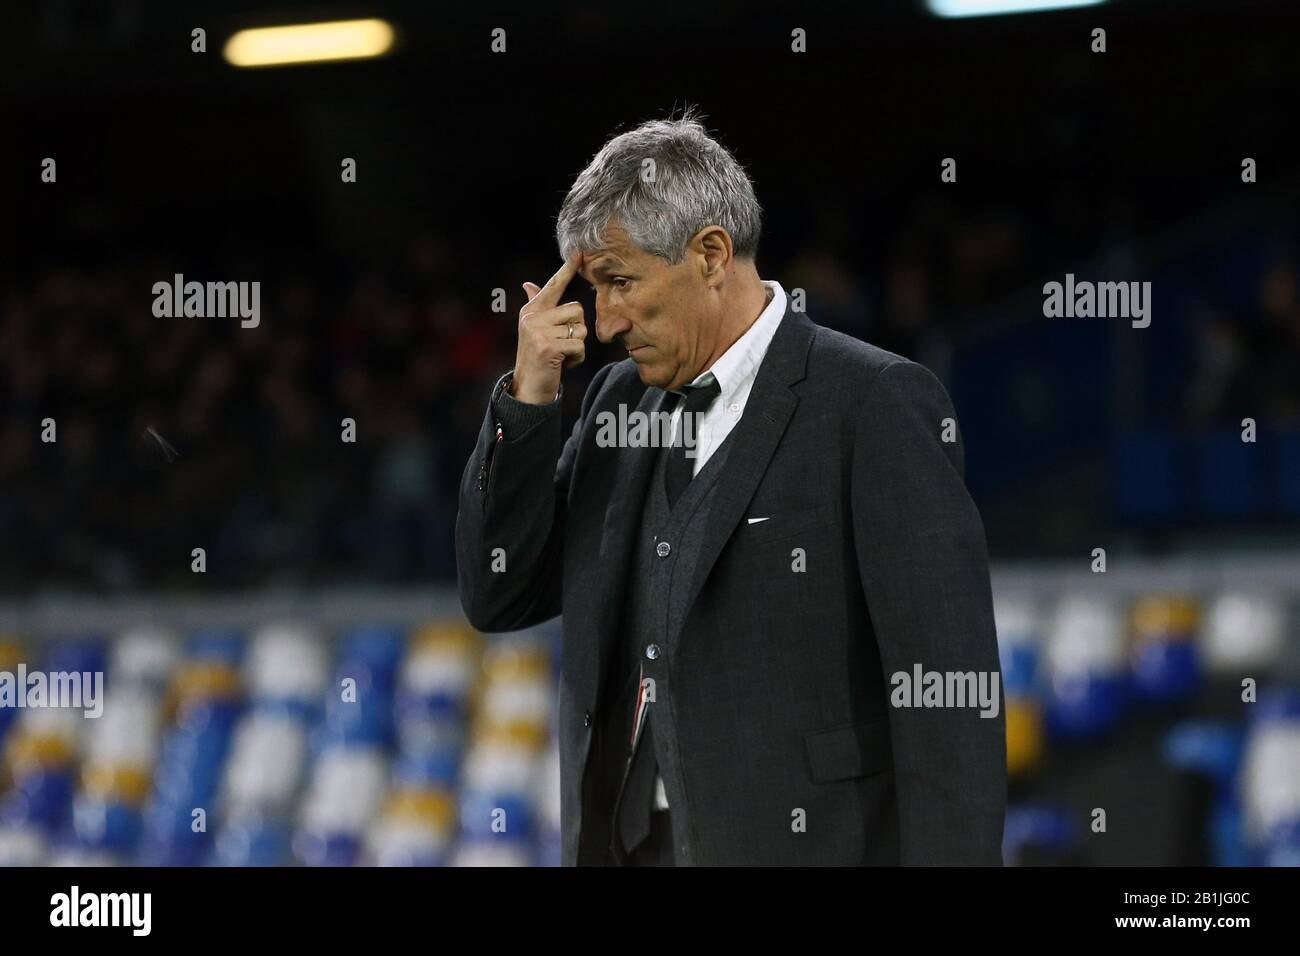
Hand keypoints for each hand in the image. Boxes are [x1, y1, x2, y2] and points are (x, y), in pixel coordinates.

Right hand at [511, 252, 586, 403]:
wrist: (528, 389)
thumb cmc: (537, 358)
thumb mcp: (535, 330)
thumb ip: (536, 305)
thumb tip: (528, 284)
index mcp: (532, 310)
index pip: (554, 285)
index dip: (567, 269)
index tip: (580, 253)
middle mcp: (533, 316)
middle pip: (577, 309)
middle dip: (577, 329)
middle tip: (562, 345)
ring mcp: (538, 331)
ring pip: (580, 328)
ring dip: (578, 345)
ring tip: (561, 354)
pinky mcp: (548, 346)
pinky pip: (579, 345)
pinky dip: (577, 358)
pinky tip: (562, 364)